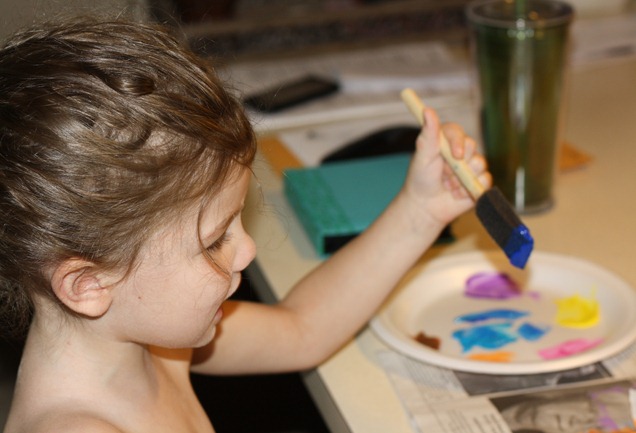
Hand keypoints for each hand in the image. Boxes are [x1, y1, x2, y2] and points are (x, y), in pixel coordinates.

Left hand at [402, 108, 490, 225]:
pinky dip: (470, 190)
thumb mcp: (422, 156)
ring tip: (448, 185)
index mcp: (446, 141)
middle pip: (472, 147)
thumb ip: (428, 135)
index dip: (458, 142)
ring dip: (462, 178)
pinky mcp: (479, 182)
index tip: (455, 155)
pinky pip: (485, 181)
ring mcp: (471, 166)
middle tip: (443, 174)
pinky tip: (457, 194)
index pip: (457, 132)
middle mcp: (461, 151)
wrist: (425, 206)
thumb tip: (427, 110)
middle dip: (458, 163)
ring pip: (480, 164)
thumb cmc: (421, 179)